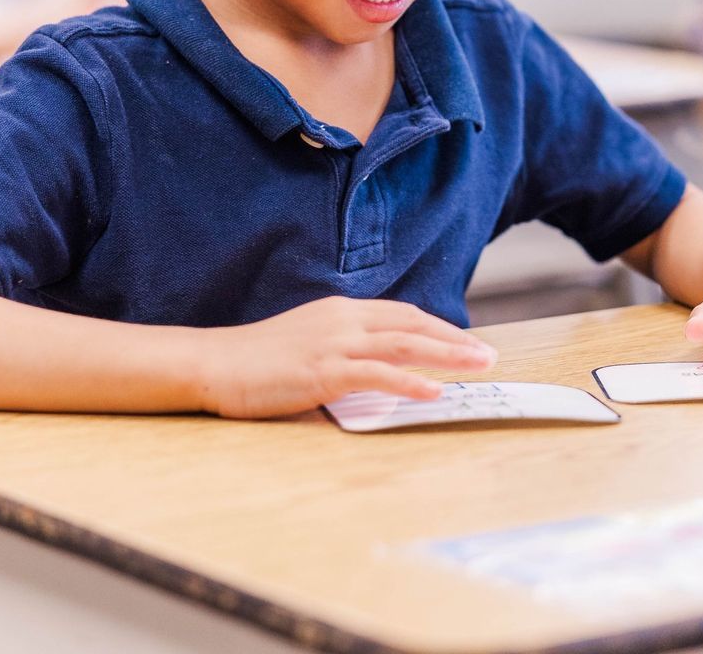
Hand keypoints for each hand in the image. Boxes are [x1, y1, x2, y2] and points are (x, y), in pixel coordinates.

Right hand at [204, 296, 497, 418]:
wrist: (213, 363)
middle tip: (489, 355)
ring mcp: (334, 344)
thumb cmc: (256, 359)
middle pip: (413, 325)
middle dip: (455, 340)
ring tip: (478, 367)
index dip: (438, 327)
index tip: (466, 341)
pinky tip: (434, 392)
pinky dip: (409, 383)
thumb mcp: (308, 341)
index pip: (403, 314)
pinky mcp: (323, 371)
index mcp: (341, 310)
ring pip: (404, 344)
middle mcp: (343, 320)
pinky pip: (376, 375)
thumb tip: (375, 368)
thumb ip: (342, 348)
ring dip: (447, 355)